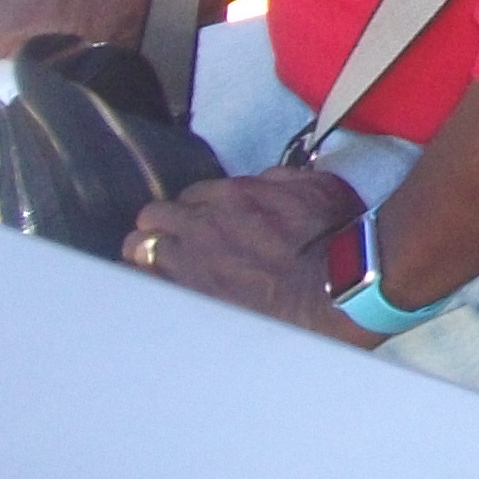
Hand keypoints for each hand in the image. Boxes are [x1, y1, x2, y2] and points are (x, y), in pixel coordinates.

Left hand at [125, 166, 373, 341]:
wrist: (336, 285)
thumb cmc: (335, 236)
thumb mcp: (317, 187)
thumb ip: (280, 179)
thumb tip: (263, 180)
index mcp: (232, 196)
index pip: (194, 194)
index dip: (198, 206)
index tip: (205, 217)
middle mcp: (202, 225)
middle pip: (155, 216)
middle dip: (160, 223)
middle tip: (168, 235)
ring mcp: (191, 265)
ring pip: (142, 250)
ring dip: (146, 252)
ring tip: (150, 261)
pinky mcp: (190, 300)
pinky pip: (150, 287)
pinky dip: (150, 283)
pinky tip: (154, 288)